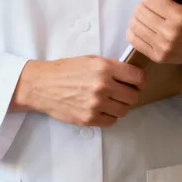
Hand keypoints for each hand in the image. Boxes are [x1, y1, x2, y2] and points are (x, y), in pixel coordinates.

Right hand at [10, 55, 145, 126]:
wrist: (43, 85)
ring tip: (110, 100)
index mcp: (104, 67)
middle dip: (130, 94)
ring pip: (124, 110)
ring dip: (120, 106)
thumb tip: (130, 77)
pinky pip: (112, 121)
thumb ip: (111, 67)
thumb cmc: (66, 70)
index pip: (137, 77)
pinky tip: (101, 108)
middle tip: (121, 92)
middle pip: (133, 96)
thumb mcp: (90, 60)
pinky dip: (109, 116)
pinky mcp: (90, 119)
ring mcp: (97, 104)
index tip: (136, 82)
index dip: (139, 80)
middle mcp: (103, 86)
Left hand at [126, 0, 181, 69]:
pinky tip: (143, 28)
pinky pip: (133, 40)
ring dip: (138, 17)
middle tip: (152, 8)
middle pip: (140, 10)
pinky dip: (134, 31)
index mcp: (180, 16)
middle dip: (144, 5)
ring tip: (148, 17)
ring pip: (134, 24)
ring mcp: (161, 46)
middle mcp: (169, 32)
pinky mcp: (156, 56)